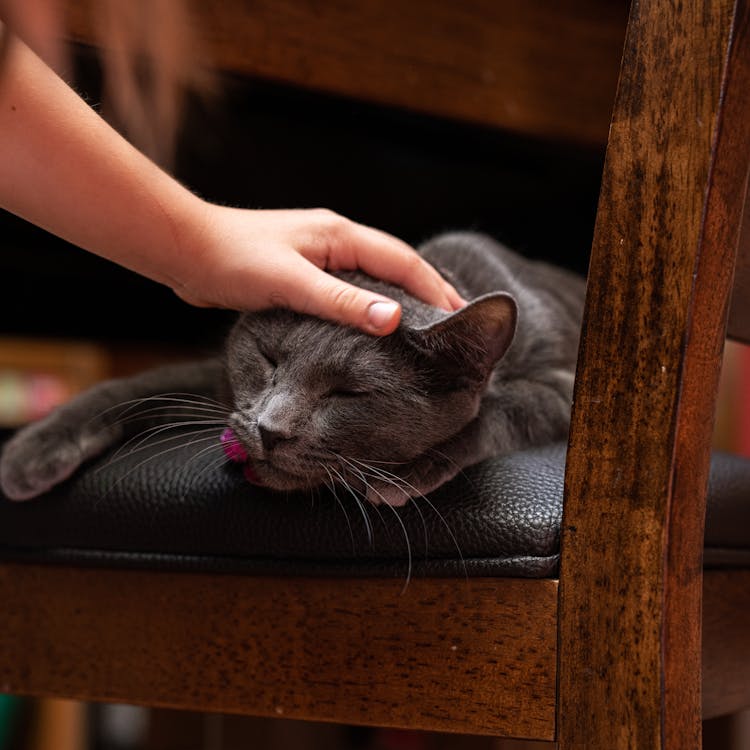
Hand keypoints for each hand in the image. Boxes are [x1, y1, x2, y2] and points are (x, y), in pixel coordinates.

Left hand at [175, 204, 465, 334]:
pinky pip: (351, 285)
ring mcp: (320, 254)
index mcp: (341, 235)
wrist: (186, 252)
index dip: (434, 288)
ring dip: (402, 296)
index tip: (460, 315)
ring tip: (426, 323)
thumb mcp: (292, 283)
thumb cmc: (233, 261)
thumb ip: (342, 302)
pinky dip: (372, 302)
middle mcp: (336, 240)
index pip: (402, 261)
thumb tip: (394, 320)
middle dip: (428, 290)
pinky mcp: (304, 270)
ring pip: (374, 275)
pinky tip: (375, 321)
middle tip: (455, 320)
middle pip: (395, 264)